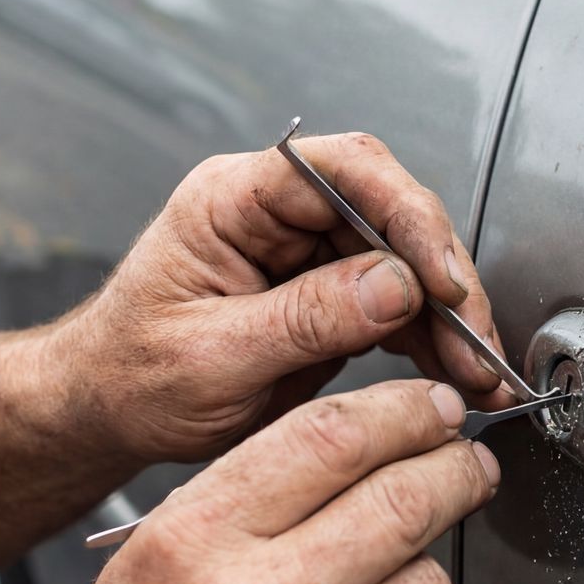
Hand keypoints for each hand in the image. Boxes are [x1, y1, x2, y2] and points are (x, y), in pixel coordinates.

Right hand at [0, 381, 498, 583]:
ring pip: (429, 581)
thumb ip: (248, 497)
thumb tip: (368, 442)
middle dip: (455, 469)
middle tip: (468, 464)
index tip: (432, 408)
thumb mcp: (151, 564)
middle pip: (404, 499)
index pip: (331, 438)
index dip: (403, 411)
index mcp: (195, 545)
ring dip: (420, 571)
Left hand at [60, 132, 510, 463]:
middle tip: (475, 341)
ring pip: (406, 262)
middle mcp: (275, 214)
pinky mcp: (329, 297)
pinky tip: (457, 375)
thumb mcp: (209, 357)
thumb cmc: (128, 377)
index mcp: (231, 200)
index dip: (405, 216)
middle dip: (444, 279)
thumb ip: (302, 320)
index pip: (341, 171)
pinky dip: (433, 342)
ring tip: (479, 374)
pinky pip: (399, 305)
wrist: (104, 412)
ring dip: (450, 318)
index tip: (441, 278)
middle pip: (390, 213)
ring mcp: (305, 254)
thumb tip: (394, 286)